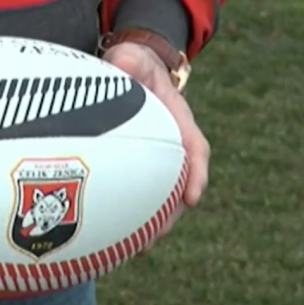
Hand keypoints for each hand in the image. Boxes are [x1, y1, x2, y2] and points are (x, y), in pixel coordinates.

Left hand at [104, 42, 209, 230]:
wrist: (128, 68)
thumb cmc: (133, 62)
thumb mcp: (133, 56)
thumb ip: (131, 61)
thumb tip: (122, 64)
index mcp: (178, 119)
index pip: (194, 148)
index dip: (196, 173)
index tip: (193, 197)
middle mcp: (170, 143)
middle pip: (178, 183)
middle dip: (171, 213)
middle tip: (156, 236)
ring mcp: (153, 158)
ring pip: (157, 193)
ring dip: (150, 221)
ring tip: (134, 248)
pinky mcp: (134, 166)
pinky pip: (133, 190)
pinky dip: (126, 211)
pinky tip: (107, 233)